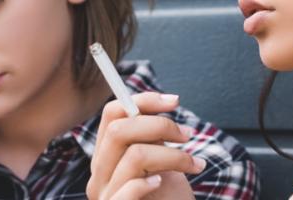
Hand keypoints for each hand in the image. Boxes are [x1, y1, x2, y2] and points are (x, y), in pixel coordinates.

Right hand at [87, 92, 205, 199]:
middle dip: (160, 126)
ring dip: (172, 155)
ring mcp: (105, 197)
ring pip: (133, 156)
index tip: (174, 102)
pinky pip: (128, 190)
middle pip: (118, 130)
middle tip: (189, 136)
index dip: (143, 100)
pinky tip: (164, 183)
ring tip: (193, 164)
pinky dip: (148, 182)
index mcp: (107, 158)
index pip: (112, 114)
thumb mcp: (162, 165)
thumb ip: (152, 140)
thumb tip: (158, 105)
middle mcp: (99, 176)